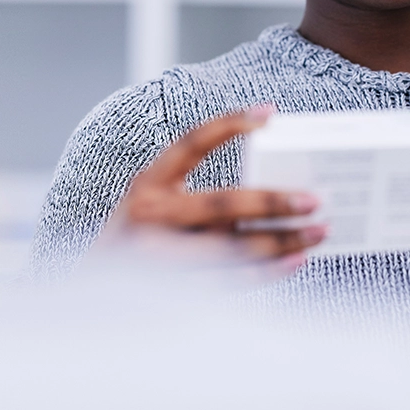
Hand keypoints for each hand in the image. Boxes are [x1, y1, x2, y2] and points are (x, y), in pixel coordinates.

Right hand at [94, 105, 324, 278]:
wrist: (90, 295)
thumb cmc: (137, 240)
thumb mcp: (150, 204)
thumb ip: (193, 194)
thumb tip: (269, 188)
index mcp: (147, 183)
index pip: (191, 143)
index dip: (230, 125)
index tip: (270, 113)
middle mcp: (150, 217)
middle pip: (221, 205)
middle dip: (272, 202)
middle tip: (315, 199)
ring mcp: (159, 258)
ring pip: (233, 249)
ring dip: (281, 241)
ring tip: (318, 233)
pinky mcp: (173, 291)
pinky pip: (231, 282)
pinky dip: (267, 273)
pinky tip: (295, 262)